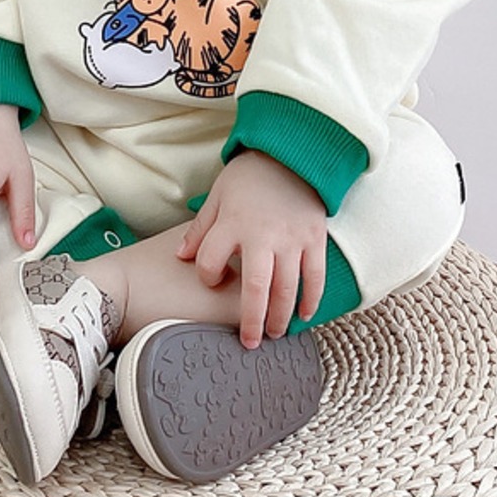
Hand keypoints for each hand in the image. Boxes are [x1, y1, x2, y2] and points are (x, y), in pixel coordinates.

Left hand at [177, 150, 327, 348]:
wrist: (290, 153)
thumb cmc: (249, 176)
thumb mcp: (218, 195)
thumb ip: (201, 228)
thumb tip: (181, 256)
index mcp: (232, 224)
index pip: (210, 263)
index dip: (208, 276)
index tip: (213, 279)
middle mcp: (262, 236)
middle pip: (255, 289)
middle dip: (251, 321)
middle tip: (250, 343)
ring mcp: (292, 239)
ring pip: (287, 289)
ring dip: (280, 316)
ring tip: (274, 333)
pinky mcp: (315, 238)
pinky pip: (315, 276)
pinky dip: (311, 299)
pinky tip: (304, 314)